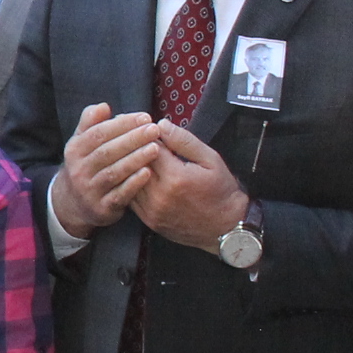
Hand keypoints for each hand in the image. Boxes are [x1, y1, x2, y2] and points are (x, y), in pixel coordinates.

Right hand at [56, 100, 164, 236]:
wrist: (73, 204)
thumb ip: (91, 122)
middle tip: (154, 130)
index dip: (123, 124)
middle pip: (107, 151)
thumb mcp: (82, 141)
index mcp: (75, 150)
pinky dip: (134, 184)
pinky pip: (119, 195)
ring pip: (114, 172)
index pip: (99, 132)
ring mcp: (90, 190)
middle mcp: (79, 170)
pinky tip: (149, 173)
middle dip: (132, 139)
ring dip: (135, 159)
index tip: (145, 117)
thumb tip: (104, 107)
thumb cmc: (86, 164)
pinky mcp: (102, 208)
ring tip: (156, 148)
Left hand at [129, 119, 250, 250]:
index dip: (145, 133)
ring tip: (127, 151)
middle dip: (132, 147)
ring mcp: (152, 210)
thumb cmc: (221, 191)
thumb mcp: (210, 159)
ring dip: (128, 165)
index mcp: (175, 177)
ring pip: (129, 181)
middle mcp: (160, 196)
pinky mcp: (149, 220)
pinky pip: (131, 197)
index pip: (149, 147)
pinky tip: (133, 173)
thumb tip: (161, 124)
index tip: (142, 124)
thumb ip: (184, 141)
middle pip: (134, 164)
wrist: (225, 228)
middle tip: (127, 133)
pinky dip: (130, 183)